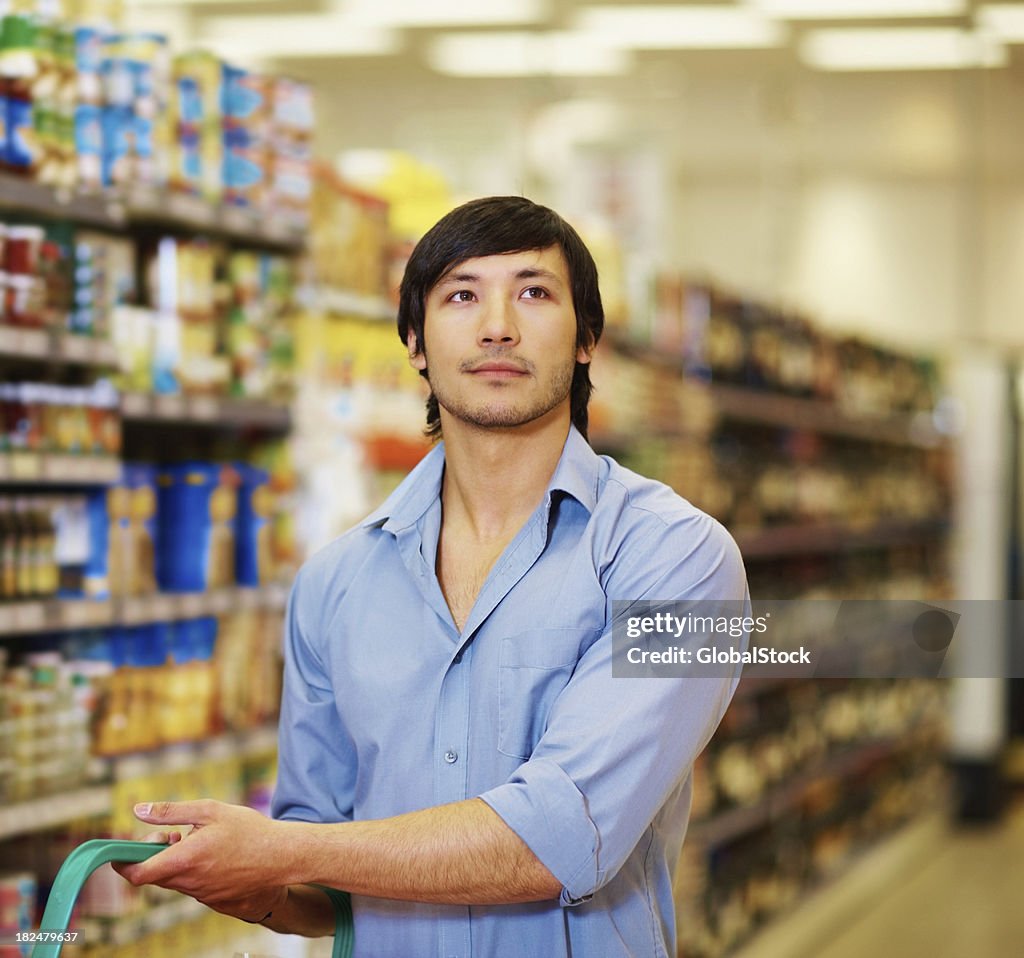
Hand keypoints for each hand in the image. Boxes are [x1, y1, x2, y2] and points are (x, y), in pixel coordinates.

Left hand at [113, 800, 290, 922]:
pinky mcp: (213, 900)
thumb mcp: (210, 811)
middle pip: (154, 876)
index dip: (123, 863)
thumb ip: (171, 812)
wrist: (281, 857)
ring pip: (174, 880)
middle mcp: (188, 883)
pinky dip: (192, 871)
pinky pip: (191, 886)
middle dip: (154, 856)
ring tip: (197, 841)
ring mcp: (201, 894)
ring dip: (174, 863)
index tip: (123, 850)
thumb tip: (138, 810)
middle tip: (171, 835)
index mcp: (184, 860)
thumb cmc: (248, 830)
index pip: (137, 873)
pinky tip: (213, 855)